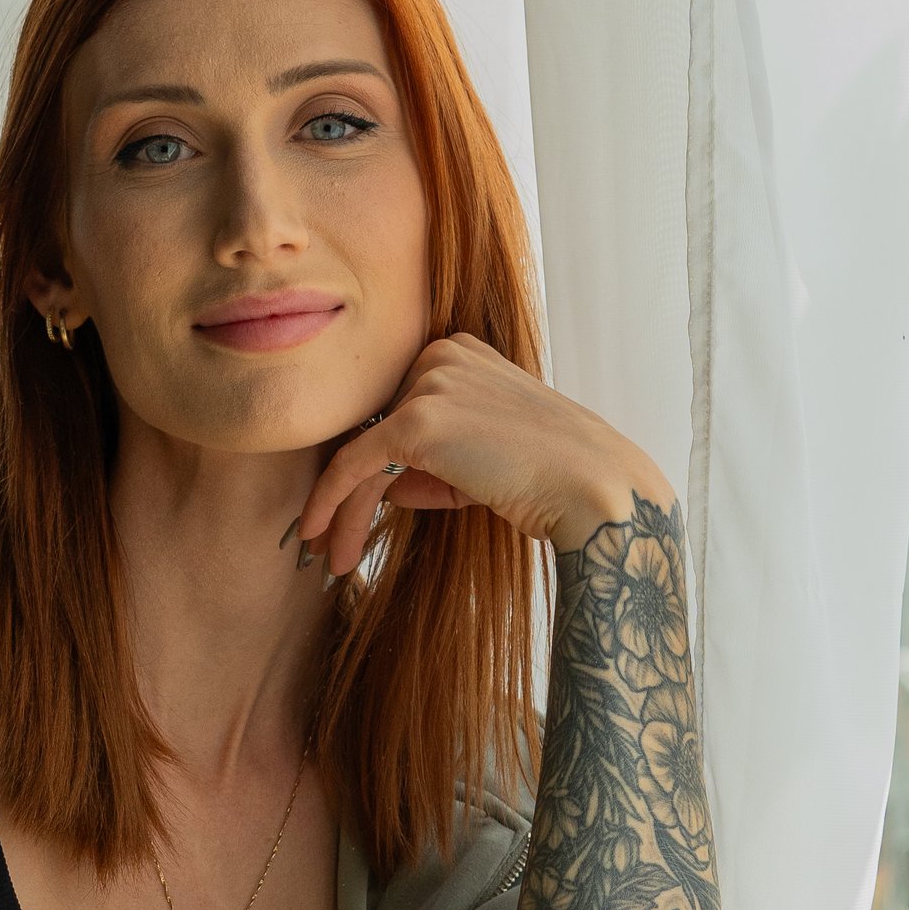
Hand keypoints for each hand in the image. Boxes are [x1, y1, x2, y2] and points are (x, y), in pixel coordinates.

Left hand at [295, 335, 672, 578]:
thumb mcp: (481, 461)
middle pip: (374, 430)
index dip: (374, 466)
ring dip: (342, 510)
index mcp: (459, 352)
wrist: (590, 484)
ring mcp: (427, 382)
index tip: (352, 511)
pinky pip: (354, 462)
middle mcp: (439, 355)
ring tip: (331, 557)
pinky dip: (329, 499)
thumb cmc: (548, 477)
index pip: (398, 410)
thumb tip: (382, 489)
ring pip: (362, 452)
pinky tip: (318, 533)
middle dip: (351, 493)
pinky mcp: (416, 418)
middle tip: (329, 543)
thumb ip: (430, 465)